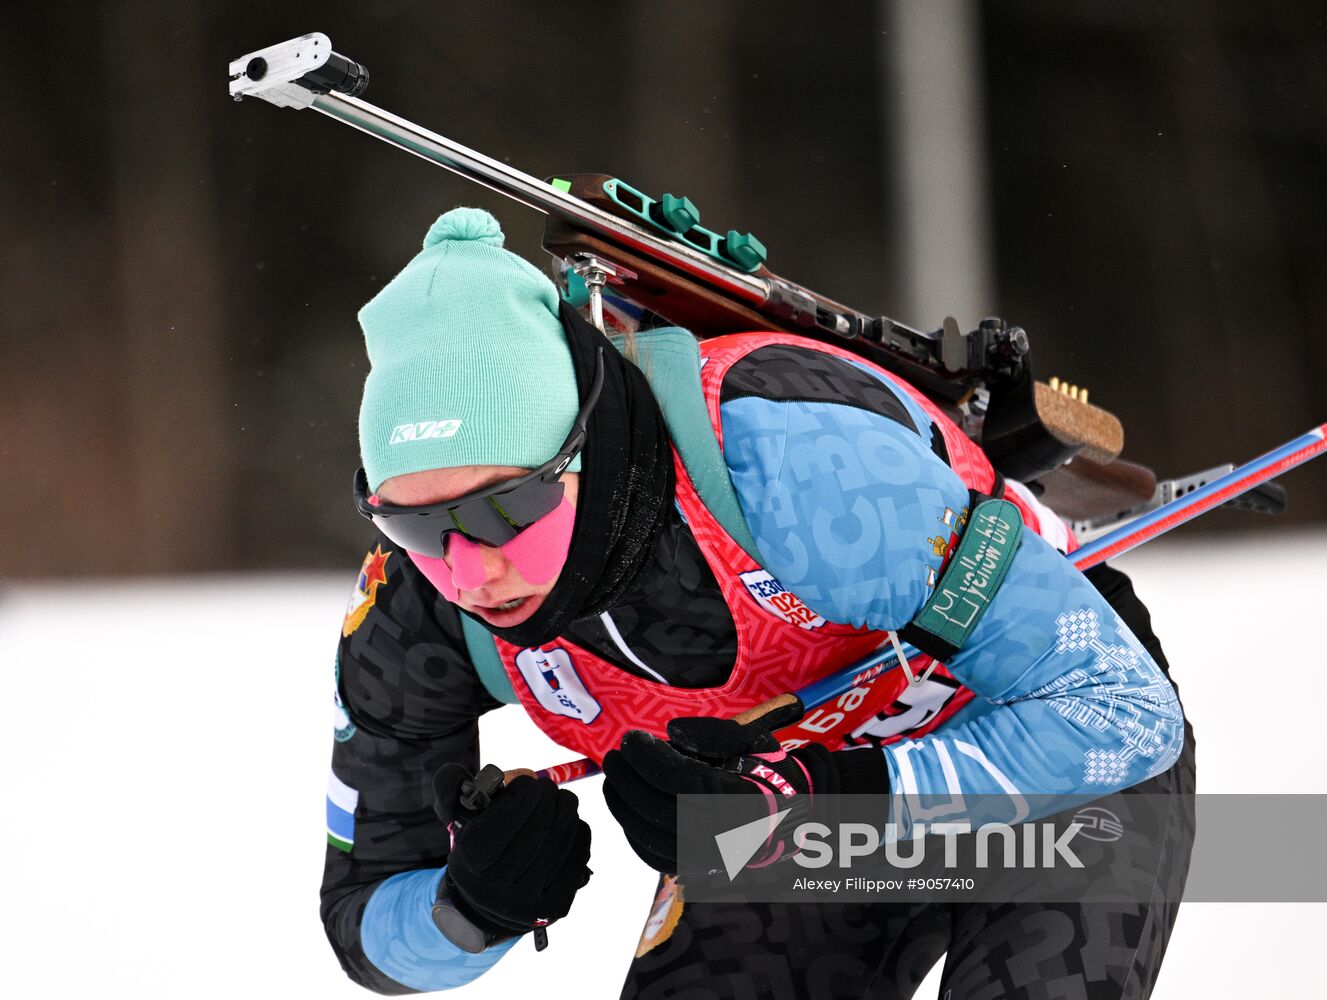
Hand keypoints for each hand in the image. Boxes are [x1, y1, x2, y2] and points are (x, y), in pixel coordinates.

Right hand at [431, 764, 590, 950]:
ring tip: (562, 801)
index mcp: (470, 862)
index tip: (529, 782)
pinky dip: (579, 831)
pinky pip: (578, 856)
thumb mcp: (459, 815)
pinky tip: (571, 823)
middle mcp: (495, 889)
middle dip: (548, 797)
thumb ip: (454, 784)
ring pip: (561, 838)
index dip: (525, 792)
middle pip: (538, 826)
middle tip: (548, 787)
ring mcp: (527, 902)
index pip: (507, 816)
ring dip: (567, 809)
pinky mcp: (556, 906)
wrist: (490, 901)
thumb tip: (499, 775)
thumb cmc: (478, 845)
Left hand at [601, 715, 889, 874]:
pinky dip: (632, 833)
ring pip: (651, 836)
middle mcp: (723, 832)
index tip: (630, 739)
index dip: (650, 760)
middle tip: (614, 755)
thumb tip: (671, 732)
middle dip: (628, 780)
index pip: (681, 781)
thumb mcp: (753, 740)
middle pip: (659, 809)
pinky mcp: (697, 867)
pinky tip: (623, 808)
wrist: (793, 815)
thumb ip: (713, 733)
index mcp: (738, 798)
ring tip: (613, 778)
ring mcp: (708, 855)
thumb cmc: (770, 770)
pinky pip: (655, 857)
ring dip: (623, 805)